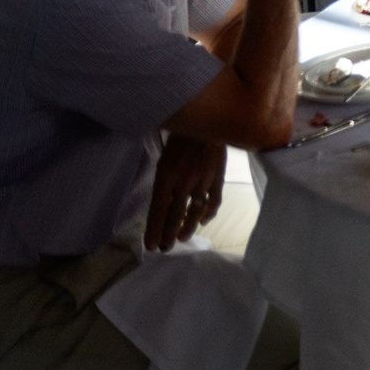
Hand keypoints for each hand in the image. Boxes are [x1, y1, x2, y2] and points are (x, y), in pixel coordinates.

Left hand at [145, 135, 227, 251]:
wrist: (206, 121)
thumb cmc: (179, 137)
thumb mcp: (163, 159)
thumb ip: (163, 181)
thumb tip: (161, 204)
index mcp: (166, 176)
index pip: (157, 210)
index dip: (153, 230)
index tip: (151, 245)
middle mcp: (183, 182)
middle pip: (174, 215)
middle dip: (168, 234)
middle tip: (164, 248)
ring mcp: (203, 180)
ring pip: (194, 211)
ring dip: (187, 228)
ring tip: (182, 239)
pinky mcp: (218, 177)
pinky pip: (214, 200)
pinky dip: (209, 212)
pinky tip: (203, 220)